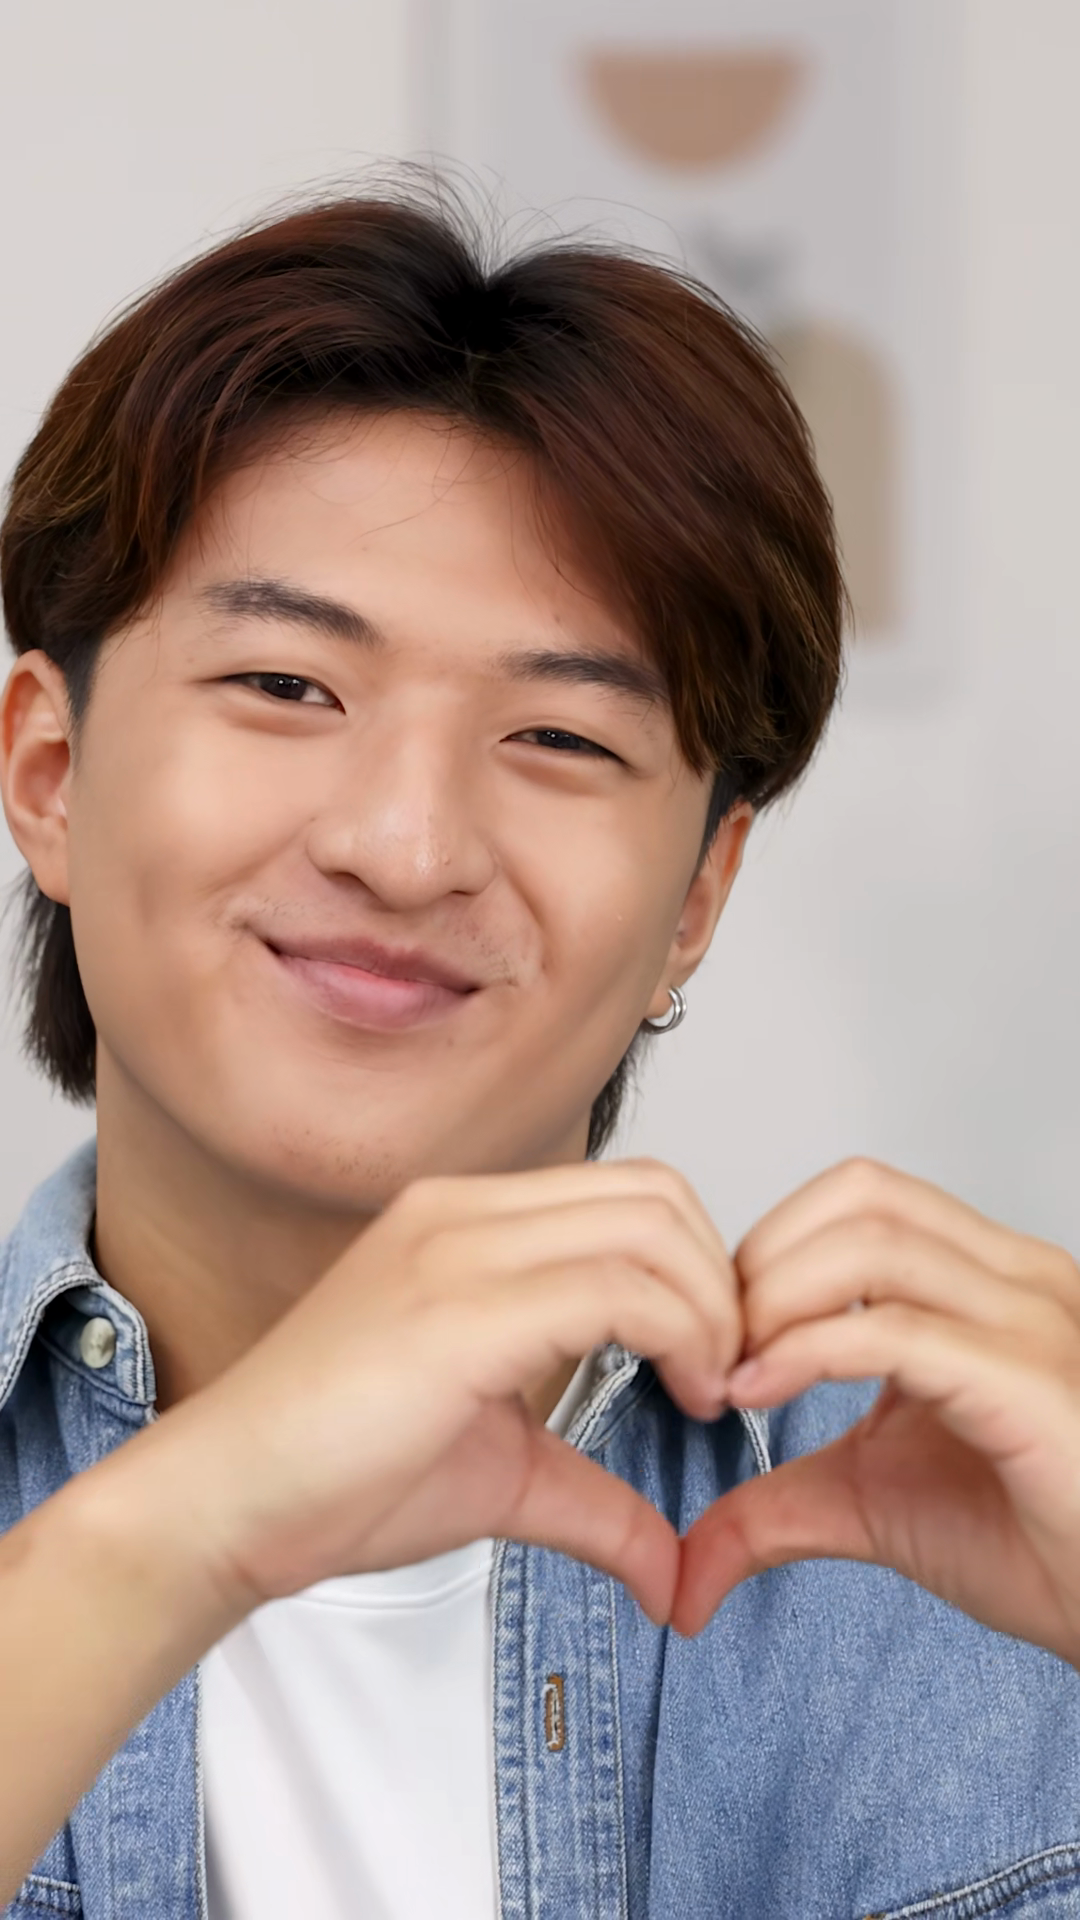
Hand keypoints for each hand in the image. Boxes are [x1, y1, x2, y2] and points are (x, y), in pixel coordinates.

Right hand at [148, 1159, 738, 1629]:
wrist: (225, 1504)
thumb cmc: (336, 1476)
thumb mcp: (501, 1473)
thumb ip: (594, 1501)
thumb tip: (672, 1573)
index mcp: (465, 1223)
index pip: (631, 1195)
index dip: (697, 1270)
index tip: (710, 1362)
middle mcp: (463, 1212)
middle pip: (657, 1194)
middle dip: (719, 1281)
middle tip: (720, 1373)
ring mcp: (457, 1247)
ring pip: (650, 1226)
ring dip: (709, 1308)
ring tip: (700, 1389)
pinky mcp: (458, 1306)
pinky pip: (615, 1288)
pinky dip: (679, 1336)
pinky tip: (677, 1397)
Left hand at [674, 1157, 1079, 1662]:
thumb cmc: (1030, 1543)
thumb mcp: (869, 1506)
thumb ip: (776, 1508)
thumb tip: (687, 1570)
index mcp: (984, 1281)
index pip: (860, 1196)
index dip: (772, 1246)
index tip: (724, 1330)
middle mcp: (1015, 1280)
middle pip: (860, 1196)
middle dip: (765, 1260)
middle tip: (723, 1345)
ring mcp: (1032, 1321)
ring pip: (874, 1243)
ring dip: (778, 1298)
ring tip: (742, 1370)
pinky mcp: (1029, 1382)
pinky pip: (898, 1331)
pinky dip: (808, 1350)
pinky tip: (765, 1390)